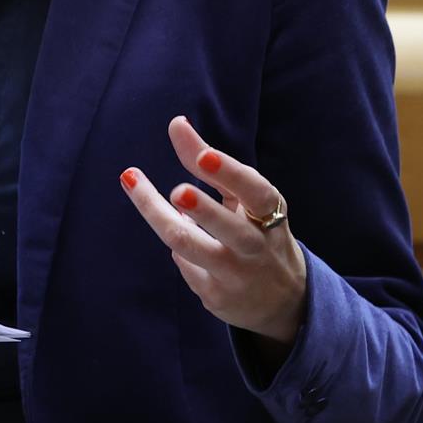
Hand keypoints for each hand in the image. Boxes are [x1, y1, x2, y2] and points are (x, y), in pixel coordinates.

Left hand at [120, 116, 307, 345]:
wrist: (285, 299)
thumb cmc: (258, 232)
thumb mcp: (245, 199)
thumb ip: (211, 164)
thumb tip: (177, 123)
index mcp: (269, 212)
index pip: (254, 190)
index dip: (229, 172)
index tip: (203, 155)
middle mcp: (257, 245)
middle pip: (228, 227)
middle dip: (204, 210)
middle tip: (178, 192)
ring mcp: (237, 274)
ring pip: (194, 248)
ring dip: (163, 219)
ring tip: (137, 187)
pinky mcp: (217, 297)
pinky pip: (185, 265)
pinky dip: (177, 246)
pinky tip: (176, 231)